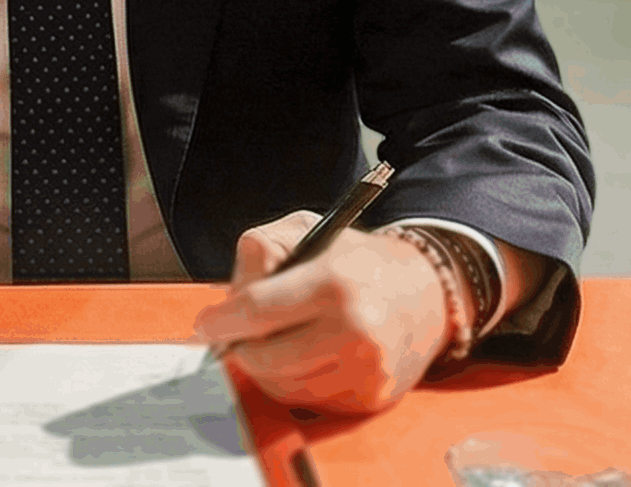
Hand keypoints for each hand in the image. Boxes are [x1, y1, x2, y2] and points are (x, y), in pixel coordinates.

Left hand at [191, 211, 449, 413]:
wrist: (426, 292)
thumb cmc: (354, 259)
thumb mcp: (304, 230)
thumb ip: (258, 254)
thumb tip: (226, 306)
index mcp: (333, 284)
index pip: (256, 312)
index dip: (220, 322)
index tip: (204, 325)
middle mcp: (355, 332)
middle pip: (264, 359)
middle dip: (241, 347)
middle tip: (238, 334)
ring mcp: (366, 371)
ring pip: (282, 386)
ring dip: (265, 367)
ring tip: (276, 340)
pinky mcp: (371, 398)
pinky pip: (309, 401)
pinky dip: (294, 382)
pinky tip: (304, 356)